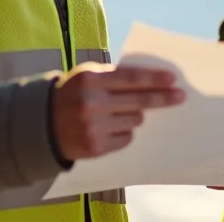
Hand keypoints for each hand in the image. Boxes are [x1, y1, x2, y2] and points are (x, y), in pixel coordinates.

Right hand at [51, 62, 184, 160]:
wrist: (44, 123)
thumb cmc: (73, 93)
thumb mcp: (87, 76)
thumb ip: (114, 75)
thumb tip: (150, 79)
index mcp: (91, 80)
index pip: (131, 78)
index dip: (154, 79)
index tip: (172, 80)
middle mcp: (93, 103)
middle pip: (138, 101)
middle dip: (162, 99)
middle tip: (180, 97)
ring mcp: (95, 127)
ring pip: (134, 120)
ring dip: (134, 115)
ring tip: (117, 112)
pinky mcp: (96, 147)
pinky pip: (126, 138)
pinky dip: (124, 132)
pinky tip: (109, 127)